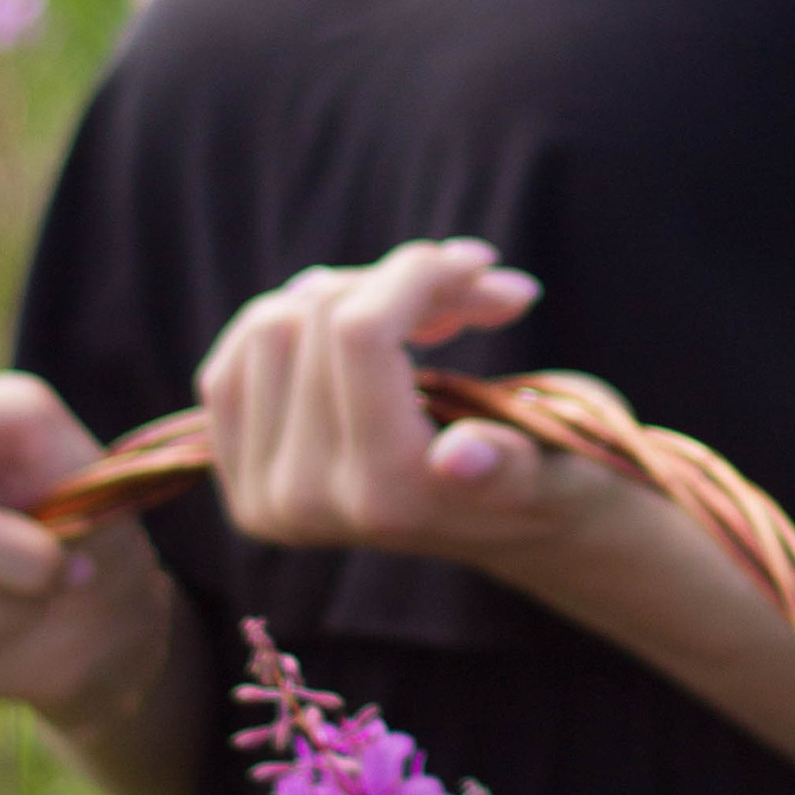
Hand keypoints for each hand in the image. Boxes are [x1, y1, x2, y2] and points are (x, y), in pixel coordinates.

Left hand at [197, 239, 598, 564]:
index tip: (483, 262)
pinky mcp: (240, 473)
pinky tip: (363, 327)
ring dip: (356, 295)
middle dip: (403, 281)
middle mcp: (309, 504)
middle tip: (473, 288)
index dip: (419, 273)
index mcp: (387, 499)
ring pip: (274, 320)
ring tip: (427, 316)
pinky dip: (301, 319)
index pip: (360, 333)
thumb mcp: (557, 476)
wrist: (513, 532)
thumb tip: (456, 457)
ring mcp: (263, 492)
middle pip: (317, 315)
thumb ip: (509, 468)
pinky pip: (237, 354)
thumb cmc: (551, 483)